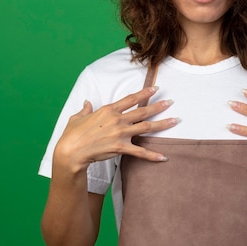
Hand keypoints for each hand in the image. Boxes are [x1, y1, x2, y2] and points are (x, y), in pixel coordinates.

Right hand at [53, 86, 178, 172]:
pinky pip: (140, 151)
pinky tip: (163, 157)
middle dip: (159, 106)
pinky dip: (152, 155)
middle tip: (171, 102)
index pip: (130, 99)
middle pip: (143, 111)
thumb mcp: (77, 118)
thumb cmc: (72, 135)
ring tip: (175, 121)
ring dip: (162, 124)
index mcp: (108, 110)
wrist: (71, 151)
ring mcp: (120, 133)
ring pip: (146, 127)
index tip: (155, 88)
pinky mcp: (121, 148)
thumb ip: (85, 110)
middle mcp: (117, 120)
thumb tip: (86, 103)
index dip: (144, 93)